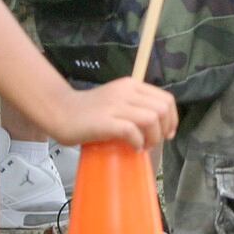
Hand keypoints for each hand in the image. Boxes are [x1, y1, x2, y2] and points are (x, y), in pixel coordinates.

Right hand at [45, 77, 177, 149]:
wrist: (60, 112)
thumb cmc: (89, 112)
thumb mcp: (117, 101)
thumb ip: (135, 107)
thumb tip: (158, 125)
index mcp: (131, 85)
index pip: (166, 99)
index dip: (172, 119)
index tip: (167, 133)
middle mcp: (126, 92)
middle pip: (162, 109)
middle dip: (164, 129)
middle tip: (152, 142)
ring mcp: (115, 105)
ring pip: (152, 118)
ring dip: (152, 137)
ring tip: (142, 146)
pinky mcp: (105, 121)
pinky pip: (133, 131)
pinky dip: (137, 142)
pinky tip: (132, 148)